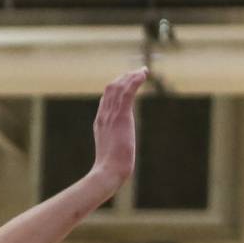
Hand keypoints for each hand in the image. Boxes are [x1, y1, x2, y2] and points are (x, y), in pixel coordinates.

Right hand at [91, 68, 147, 187]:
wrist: (109, 170)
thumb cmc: (111, 168)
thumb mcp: (111, 152)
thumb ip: (114, 145)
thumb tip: (119, 153)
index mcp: (100, 122)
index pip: (106, 99)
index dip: (116, 89)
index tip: (126, 84)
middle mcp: (104, 115)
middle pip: (111, 89)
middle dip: (124, 78)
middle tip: (137, 73)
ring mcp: (111, 114)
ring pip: (119, 87)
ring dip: (131, 76)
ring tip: (143, 71)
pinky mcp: (122, 116)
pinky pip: (127, 92)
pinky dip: (134, 81)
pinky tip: (143, 75)